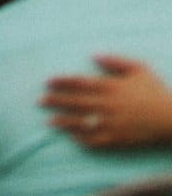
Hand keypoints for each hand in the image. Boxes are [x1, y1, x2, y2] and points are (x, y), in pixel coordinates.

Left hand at [43, 58, 171, 150]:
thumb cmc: (156, 91)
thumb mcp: (138, 68)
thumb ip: (114, 60)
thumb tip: (93, 55)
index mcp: (111, 86)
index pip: (79, 83)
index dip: (62, 82)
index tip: (47, 81)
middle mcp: (108, 105)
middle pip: (76, 102)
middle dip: (56, 101)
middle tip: (39, 101)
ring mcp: (112, 124)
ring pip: (82, 122)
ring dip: (63, 122)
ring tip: (48, 121)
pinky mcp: (119, 140)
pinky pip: (96, 141)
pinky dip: (82, 139)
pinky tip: (72, 138)